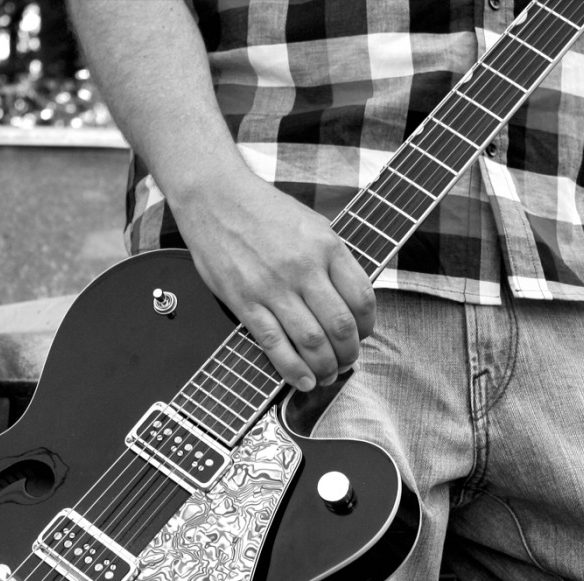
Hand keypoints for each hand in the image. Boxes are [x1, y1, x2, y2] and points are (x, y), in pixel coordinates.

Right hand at [168, 175, 375, 391]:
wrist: (214, 197)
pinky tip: (303, 380)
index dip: (368, 326)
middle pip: (340, 325)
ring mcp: (273, 286)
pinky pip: (274, 344)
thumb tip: (350, 298)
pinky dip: (293, 369)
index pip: (362, 297)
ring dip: (326, 366)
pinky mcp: (244, 301)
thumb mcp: (312, 223)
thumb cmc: (262, 209)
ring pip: (311, 340)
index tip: (362, 334)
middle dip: (349, 353)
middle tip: (347, 361)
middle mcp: (303, 268)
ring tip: (328, 374)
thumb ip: (333, 259)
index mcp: (326, 246)